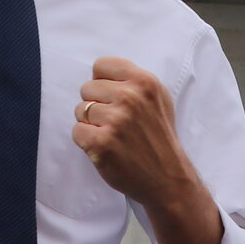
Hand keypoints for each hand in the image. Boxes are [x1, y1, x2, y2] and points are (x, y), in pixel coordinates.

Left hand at [71, 57, 203, 208]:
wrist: (167, 178)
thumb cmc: (160, 137)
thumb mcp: (158, 98)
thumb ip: (133, 81)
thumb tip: (101, 73)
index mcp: (144, 81)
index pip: (101, 65)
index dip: (103, 83)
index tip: (112, 98)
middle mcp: (130, 98)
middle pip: (87, 88)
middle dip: (96, 104)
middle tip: (115, 122)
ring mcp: (115, 121)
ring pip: (80, 110)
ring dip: (91, 124)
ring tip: (113, 136)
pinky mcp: (102, 143)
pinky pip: (77, 131)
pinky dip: (86, 141)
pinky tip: (105, 148)